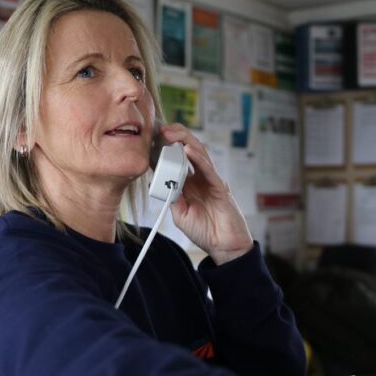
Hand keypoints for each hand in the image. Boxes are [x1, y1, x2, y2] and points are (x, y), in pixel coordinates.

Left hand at [157, 123, 252, 264]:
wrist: (225, 247)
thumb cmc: (205, 231)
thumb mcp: (180, 213)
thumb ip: (172, 196)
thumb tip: (161, 182)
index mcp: (191, 182)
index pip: (178, 158)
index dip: (165, 146)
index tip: (150, 137)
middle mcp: (202, 177)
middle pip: (189, 149)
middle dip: (174, 136)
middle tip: (159, 128)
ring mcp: (212, 180)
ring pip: (199, 153)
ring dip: (184, 140)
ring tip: (169, 133)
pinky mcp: (220, 187)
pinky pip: (209, 169)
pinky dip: (198, 158)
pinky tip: (187, 150)